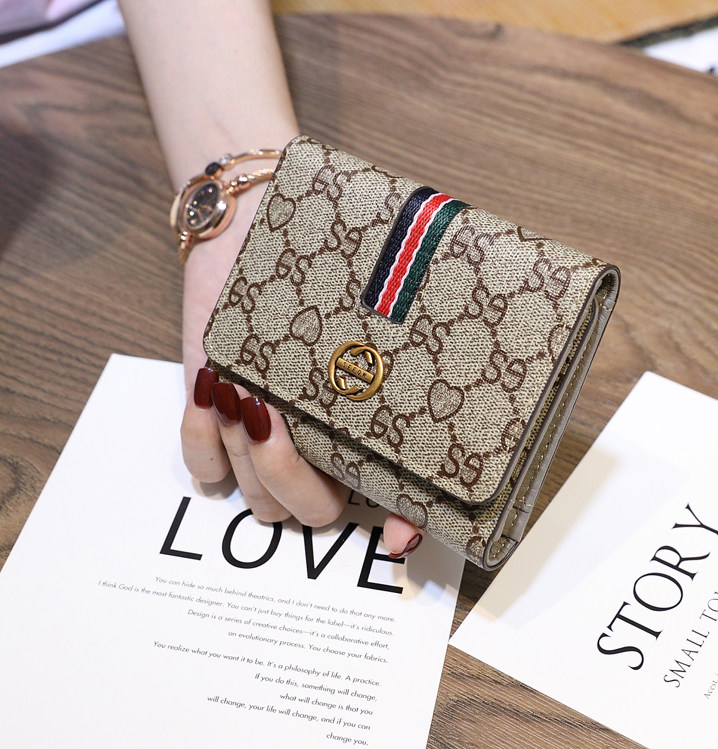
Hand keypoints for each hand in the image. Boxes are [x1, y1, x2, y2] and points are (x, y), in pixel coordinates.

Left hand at [179, 217, 422, 558]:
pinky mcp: (211, 422)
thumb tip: (464, 278)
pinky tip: (217, 391)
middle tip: (282, 413)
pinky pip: (204, 469)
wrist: (251, 226)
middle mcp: (317, 442)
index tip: (398, 539)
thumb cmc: (324, 256)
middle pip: (312, 515)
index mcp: (364, 420)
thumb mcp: (378, 281)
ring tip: (247, 388)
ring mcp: (262, 439)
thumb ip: (414, 296)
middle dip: (293, 477)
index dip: (403, 529)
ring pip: (258, 500)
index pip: (396, 500)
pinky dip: (205, 440)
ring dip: (250, 450)